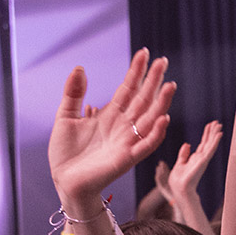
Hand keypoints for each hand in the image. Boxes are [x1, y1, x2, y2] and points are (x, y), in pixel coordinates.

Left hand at [48, 49, 175, 204]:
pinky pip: (146, 145)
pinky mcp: (127, 159)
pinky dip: (156, 133)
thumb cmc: (65, 153)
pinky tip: (163, 119)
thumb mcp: (65, 117)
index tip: (145, 53)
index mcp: (110, 116)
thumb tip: (80, 68)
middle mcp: (123, 127)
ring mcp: (127, 142)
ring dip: (161, 103)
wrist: (64, 181)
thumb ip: (73, 93)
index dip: (136, 71)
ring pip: (150, 119)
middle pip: (143, 99)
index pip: (128, 89)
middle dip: (153, 81)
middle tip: (163, 61)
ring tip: (170, 85)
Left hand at [168, 120, 222, 197]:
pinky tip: (219, 134)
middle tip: (217, 122)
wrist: (180, 189)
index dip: (206, 134)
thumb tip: (187, 144)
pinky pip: (210, 149)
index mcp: (195, 158)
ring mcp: (203, 159)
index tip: (210, 125)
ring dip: (215, 134)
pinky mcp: (203, 161)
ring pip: (211, 144)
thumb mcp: (179, 164)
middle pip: (208, 142)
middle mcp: (201, 158)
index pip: (203, 143)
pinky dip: (215, 141)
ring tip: (219, 124)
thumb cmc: (179, 181)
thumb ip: (183, 154)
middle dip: (212, 132)